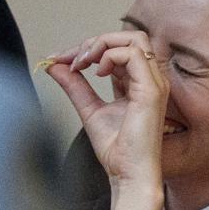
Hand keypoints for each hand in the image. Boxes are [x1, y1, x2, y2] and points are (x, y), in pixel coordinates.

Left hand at [45, 30, 168, 188]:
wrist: (127, 172)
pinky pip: (133, 54)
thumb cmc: (117, 150)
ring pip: (134, 39)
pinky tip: (95, 71)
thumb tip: (54, 65)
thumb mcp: (88, 109)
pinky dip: (109, 55)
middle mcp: (150, 80)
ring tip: (83, 62)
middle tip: (73, 59)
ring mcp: (154, 83)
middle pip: (130, 36)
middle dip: (96, 41)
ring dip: (102, 44)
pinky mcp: (152, 90)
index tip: (61, 61)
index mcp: (139, 83)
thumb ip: (74, 86)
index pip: (117, 50)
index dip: (88, 48)